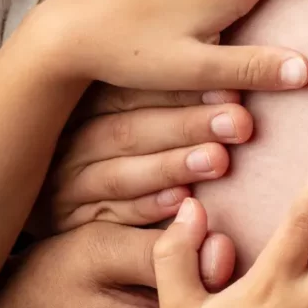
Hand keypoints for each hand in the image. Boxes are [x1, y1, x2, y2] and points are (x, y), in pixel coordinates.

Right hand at [36, 86, 251, 233]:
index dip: (183, 90)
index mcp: (85, 108)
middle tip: (240, 123)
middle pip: (127, 131)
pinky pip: (110, 217)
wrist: (72, 248)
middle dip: (186, 126)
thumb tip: (228, 59)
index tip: (232, 89)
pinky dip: (148, 209)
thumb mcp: (140, 118)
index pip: (131, 92)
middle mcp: (70, 145)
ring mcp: (67, 187)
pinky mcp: (69, 226)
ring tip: (219, 161)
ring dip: (172, 166)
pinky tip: (183, 201)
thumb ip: (171, 97)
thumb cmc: (132, 154)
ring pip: (119, 174)